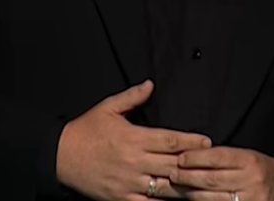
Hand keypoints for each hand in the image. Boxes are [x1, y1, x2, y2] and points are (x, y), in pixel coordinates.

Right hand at [56, 80, 212, 200]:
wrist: (60, 155)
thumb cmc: (85, 130)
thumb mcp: (108, 108)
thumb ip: (132, 97)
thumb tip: (150, 84)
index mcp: (133, 137)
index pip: (169, 139)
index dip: (191, 141)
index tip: (207, 142)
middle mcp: (134, 160)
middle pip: (172, 164)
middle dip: (194, 165)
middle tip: (213, 165)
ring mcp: (128, 181)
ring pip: (164, 186)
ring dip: (184, 187)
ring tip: (202, 186)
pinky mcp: (120, 197)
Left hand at [169, 146, 273, 200]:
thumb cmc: (259, 171)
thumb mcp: (246, 157)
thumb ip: (222, 158)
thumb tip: (188, 157)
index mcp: (251, 161)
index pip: (218, 157)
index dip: (196, 158)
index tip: (180, 158)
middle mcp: (252, 181)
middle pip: (211, 179)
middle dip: (187, 176)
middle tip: (171, 174)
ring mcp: (250, 200)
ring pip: (211, 198)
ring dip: (189, 193)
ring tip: (175, 188)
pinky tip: (189, 199)